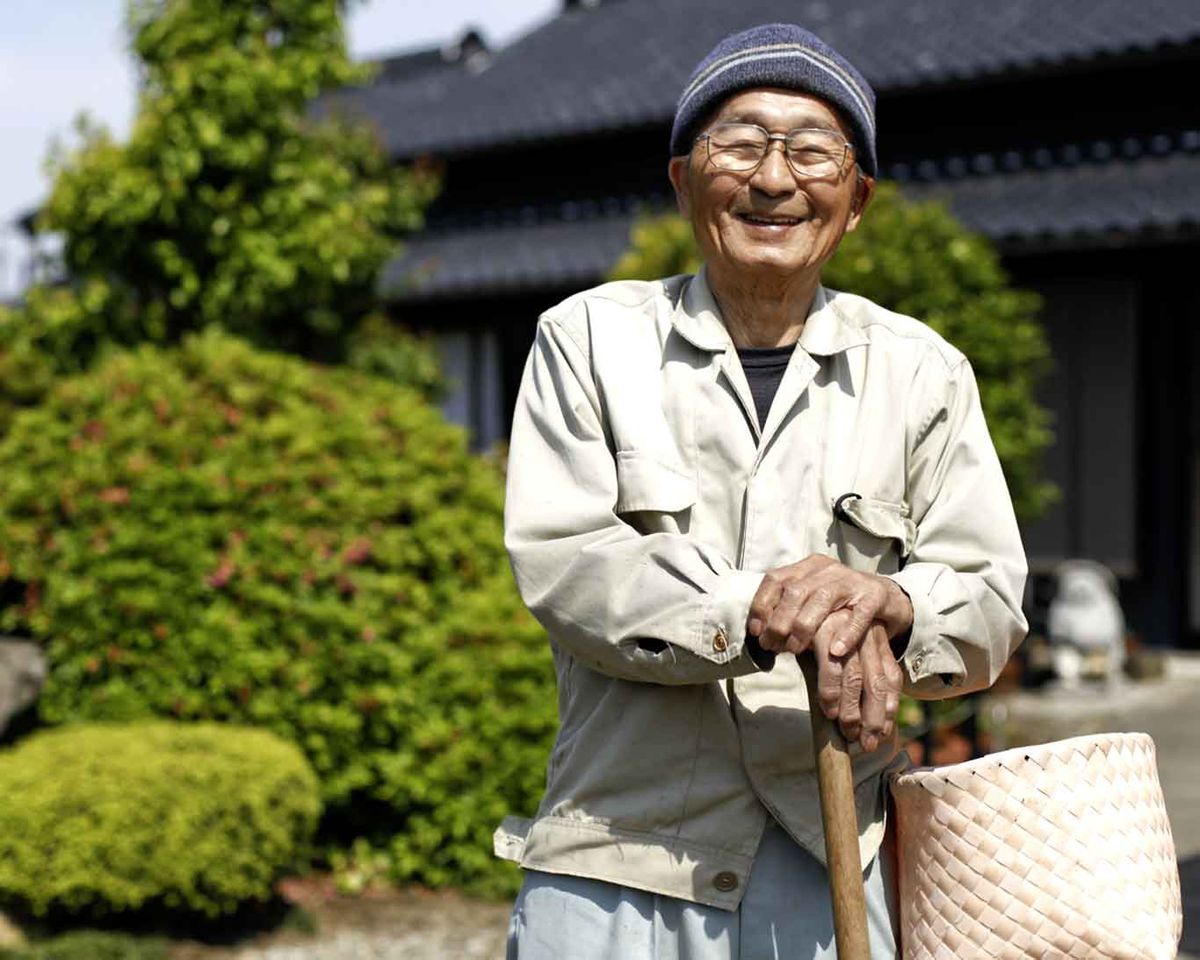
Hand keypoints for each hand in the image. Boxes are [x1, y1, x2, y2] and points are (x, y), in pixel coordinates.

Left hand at [747, 554, 912, 657]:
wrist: (887, 599)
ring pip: (822, 599)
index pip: (776, 579)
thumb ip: (789, 610)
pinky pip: (859, 614)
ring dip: (804, 628)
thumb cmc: (840, 606)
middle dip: (779, 621)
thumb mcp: (811, 601)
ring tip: (795, 650)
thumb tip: (760, 633)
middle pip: (796, 591)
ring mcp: (852, 580)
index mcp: (807, 567)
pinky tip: (834, 651)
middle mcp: (827, 569)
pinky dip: (846, 632)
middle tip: (772, 647)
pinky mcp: (875, 596)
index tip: (756, 631)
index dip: (761, 604)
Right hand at [810, 614, 902, 750]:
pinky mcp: (824, 630)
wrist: (797, 596)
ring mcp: (847, 631)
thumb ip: (849, 677)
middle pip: (877, 681)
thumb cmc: (816, 631)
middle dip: (874, 716)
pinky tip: (829, 709)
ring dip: (852, 709)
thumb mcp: (840, 653)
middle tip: (867, 744)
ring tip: (847, 731)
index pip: (890, 677)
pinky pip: (831, 667)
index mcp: (876, 639)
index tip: (882, 734)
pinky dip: (831, 691)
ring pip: (856, 677)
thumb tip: (856, 717)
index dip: (888, 707)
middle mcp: (866, 634)